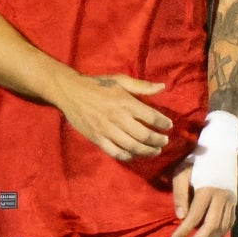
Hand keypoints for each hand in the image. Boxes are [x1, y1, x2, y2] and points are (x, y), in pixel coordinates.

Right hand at [53, 73, 171, 160]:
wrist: (70, 91)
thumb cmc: (97, 84)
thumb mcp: (120, 80)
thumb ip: (141, 86)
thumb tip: (162, 87)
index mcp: (125, 102)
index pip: (152, 117)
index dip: (163, 123)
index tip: (168, 126)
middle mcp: (118, 117)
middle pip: (145, 135)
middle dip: (158, 140)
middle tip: (164, 141)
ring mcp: (107, 130)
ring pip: (133, 146)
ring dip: (147, 151)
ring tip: (154, 151)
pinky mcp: (97, 138)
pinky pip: (116, 152)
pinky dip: (128, 156)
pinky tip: (134, 154)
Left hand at [171, 163, 236, 236]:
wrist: (218, 152)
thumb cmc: (195, 162)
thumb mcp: (181, 173)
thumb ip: (180, 194)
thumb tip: (180, 218)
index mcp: (208, 189)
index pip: (195, 216)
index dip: (184, 230)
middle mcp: (222, 197)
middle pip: (213, 226)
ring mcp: (231, 201)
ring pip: (223, 228)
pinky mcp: (235, 203)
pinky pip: (229, 224)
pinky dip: (219, 234)